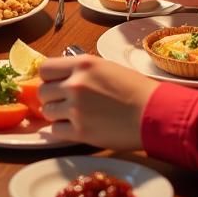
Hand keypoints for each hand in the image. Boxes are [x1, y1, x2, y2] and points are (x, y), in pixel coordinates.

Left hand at [38, 55, 158, 149]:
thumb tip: (61, 78)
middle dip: (51, 97)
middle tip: (64, 101)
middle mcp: (75, 84)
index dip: (48, 78)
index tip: (55, 83)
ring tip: (73, 115)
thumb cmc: (136, 89)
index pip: (44, 69)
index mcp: (82, 64)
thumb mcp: (106, 67)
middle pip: (42, 92)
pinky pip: (56, 131)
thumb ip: (81, 71)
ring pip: (47, 112)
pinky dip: (63, 130)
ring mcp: (76, 109)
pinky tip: (76, 127)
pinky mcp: (80, 132)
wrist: (155, 114)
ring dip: (56, 114)